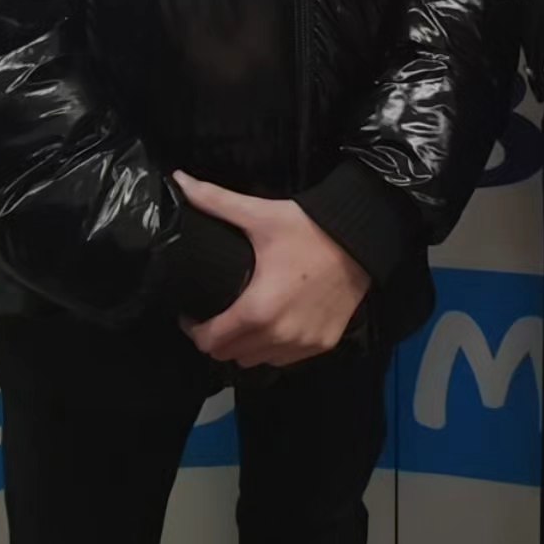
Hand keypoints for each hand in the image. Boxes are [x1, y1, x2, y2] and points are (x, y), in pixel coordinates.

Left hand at [174, 172, 370, 367]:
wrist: (362, 238)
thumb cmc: (310, 229)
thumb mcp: (260, 215)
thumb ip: (216, 201)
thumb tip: (181, 181)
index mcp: (258, 311)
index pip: (210, 342)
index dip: (193, 329)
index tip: (192, 313)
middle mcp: (279, 337)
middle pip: (229, 356)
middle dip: (216, 338)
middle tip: (216, 314)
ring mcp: (303, 345)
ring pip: (257, 361)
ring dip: (245, 346)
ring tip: (243, 320)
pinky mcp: (323, 344)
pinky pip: (285, 358)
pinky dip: (274, 347)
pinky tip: (274, 324)